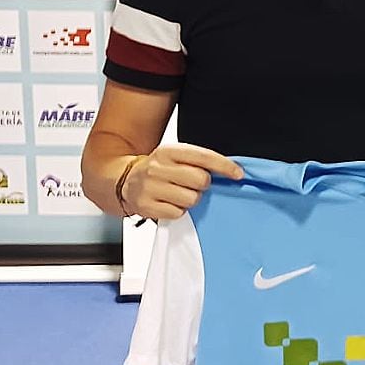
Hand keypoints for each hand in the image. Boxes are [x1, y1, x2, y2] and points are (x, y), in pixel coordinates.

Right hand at [119, 144, 243, 219]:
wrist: (126, 181)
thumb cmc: (159, 170)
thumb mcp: (175, 157)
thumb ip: (199, 161)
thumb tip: (231, 171)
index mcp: (168, 151)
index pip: (203, 156)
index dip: (224, 166)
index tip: (237, 174)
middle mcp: (157, 167)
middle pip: (201, 180)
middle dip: (203, 185)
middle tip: (192, 184)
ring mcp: (150, 187)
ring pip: (191, 199)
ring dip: (190, 199)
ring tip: (178, 194)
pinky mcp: (146, 206)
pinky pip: (178, 213)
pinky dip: (178, 210)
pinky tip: (169, 203)